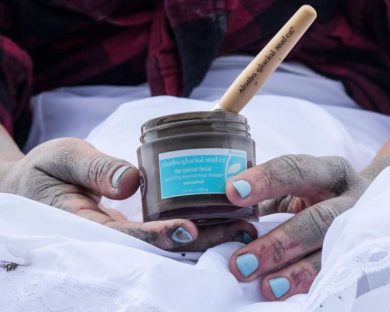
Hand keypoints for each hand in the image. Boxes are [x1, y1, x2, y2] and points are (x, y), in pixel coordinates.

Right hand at [0, 138, 255, 250]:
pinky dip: (194, 225)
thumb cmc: (45, 170)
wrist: (35, 186)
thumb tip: (131, 180)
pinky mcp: (132, 225)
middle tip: (240, 229)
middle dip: (199, 240)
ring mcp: (125, 232)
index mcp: (88, 225)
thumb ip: (93, 168)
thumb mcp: (63, 158)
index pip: (129, 236)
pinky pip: (164, 229)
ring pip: (167, 240)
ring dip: (206, 235)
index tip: (190, 227)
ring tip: (243, 226)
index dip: (159, 234)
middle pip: (159, 245)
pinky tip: (222, 218)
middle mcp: (111, 235)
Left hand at [225, 154, 371, 299]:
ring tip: (264, 286)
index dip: (266, 179)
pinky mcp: (358, 255)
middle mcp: (349, 199)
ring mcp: (359, 230)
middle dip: (278, 243)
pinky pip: (334, 272)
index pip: (296, 170)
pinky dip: (307, 283)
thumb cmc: (320, 195)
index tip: (233, 192)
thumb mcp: (298, 187)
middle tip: (241, 263)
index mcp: (329, 172)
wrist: (374, 207)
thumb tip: (221, 209)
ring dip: (294, 271)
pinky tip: (282, 291)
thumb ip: (267, 196)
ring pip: (329, 252)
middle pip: (317, 220)